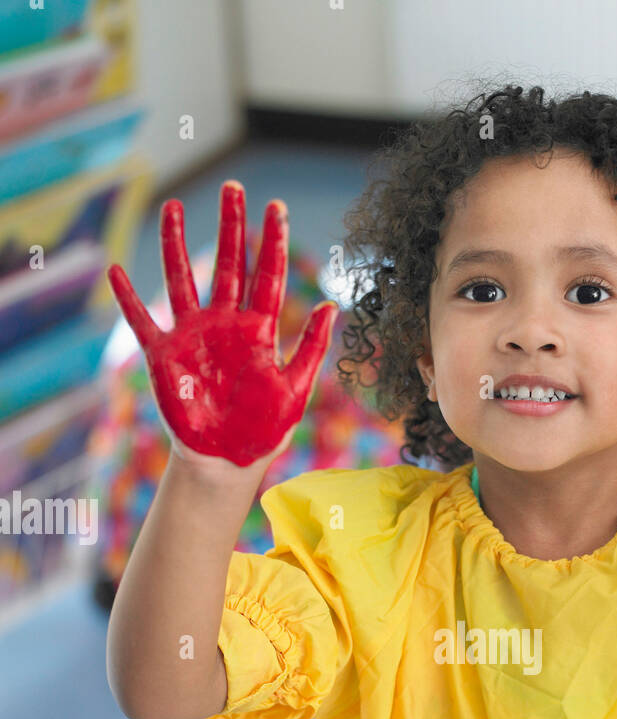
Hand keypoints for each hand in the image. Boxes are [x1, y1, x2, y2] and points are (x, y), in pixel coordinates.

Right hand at [107, 181, 337, 468]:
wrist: (227, 462)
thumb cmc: (264, 430)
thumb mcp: (295, 391)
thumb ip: (310, 349)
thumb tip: (330, 307)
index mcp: (259, 331)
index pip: (268, 275)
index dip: (272, 241)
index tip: (277, 206)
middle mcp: (225, 324)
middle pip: (228, 264)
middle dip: (232, 226)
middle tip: (234, 187)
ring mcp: (192, 336)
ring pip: (182, 279)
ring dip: (177, 244)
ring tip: (174, 208)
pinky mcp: (164, 356)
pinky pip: (142, 321)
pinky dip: (128, 299)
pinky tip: (116, 271)